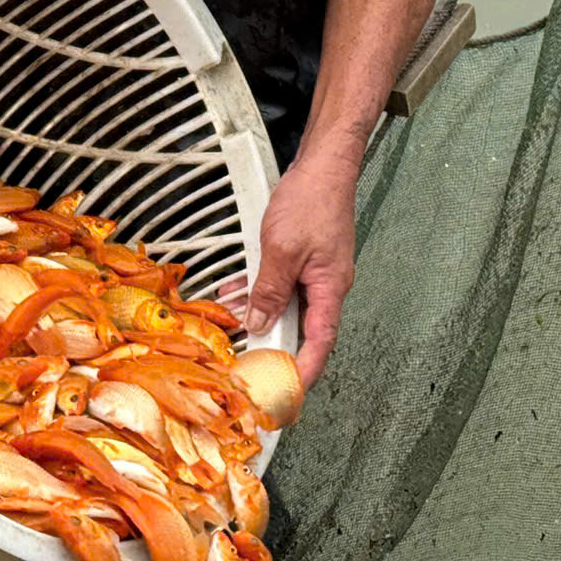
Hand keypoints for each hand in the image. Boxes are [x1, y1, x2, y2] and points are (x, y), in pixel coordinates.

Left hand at [239, 152, 358, 388]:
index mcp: (329, 289)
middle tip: (250, 366)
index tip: (288, 394)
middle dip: (274, 347)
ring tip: (231, 325)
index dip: (304, 372)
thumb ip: (268, 290)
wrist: (322, 166)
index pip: (320, 343)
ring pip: (286, 306)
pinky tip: (235, 291)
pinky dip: (259, 291)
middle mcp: (326, 286)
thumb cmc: (312, 201)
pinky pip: (281, 285)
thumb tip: (257, 323)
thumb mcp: (281, 250)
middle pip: (301, 328)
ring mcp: (315, 273)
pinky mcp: (304, 259)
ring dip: (260, 315)